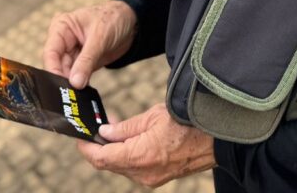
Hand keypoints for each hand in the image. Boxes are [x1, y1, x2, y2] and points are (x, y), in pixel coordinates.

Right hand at [42, 0, 136, 87]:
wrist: (132, 22)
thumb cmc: (113, 18)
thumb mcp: (100, 37)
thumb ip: (87, 60)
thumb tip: (75, 82)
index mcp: (62, 27)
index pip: (51, 52)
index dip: (53, 69)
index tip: (58, 85)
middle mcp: (64, 41)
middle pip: (57, 65)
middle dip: (63, 79)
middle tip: (69, 94)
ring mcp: (73, 53)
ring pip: (66, 73)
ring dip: (72, 84)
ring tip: (77, 95)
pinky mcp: (83, 63)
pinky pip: (78, 77)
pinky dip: (80, 84)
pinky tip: (83, 94)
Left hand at [78, 103, 215, 187]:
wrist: (216, 139)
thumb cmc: (187, 122)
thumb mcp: (152, 116)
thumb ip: (125, 128)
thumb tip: (105, 131)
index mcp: (139, 157)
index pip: (101, 158)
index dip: (86, 148)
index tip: (79, 137)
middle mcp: (143, 174)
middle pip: (109, 165)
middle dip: (98, 148)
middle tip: (94, 129)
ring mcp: (151, 179)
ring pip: (121, 167)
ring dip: (112, 151)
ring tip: (112, 130)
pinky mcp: (158, 178)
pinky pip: (134, 169)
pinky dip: (126, 156)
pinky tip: (128, 140)